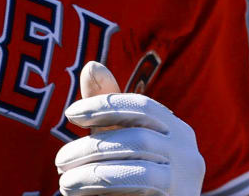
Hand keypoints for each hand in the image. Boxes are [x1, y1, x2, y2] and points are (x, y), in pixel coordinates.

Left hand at [54, 61, 205, 195]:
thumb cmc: (128, 175)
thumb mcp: (115, 137)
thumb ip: (106, 105)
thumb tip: (92, 65)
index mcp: (177, 130)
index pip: (143, 106)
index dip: (105, 105)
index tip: (70, 113)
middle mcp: (189, 153)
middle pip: (138, 139)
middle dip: (92, 147)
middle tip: (59, 160)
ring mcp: (187, 182)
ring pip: (138, 170)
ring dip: (93, 174)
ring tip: (65, 182)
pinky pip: (138, 189)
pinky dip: (105, 189)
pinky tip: (81, 194)